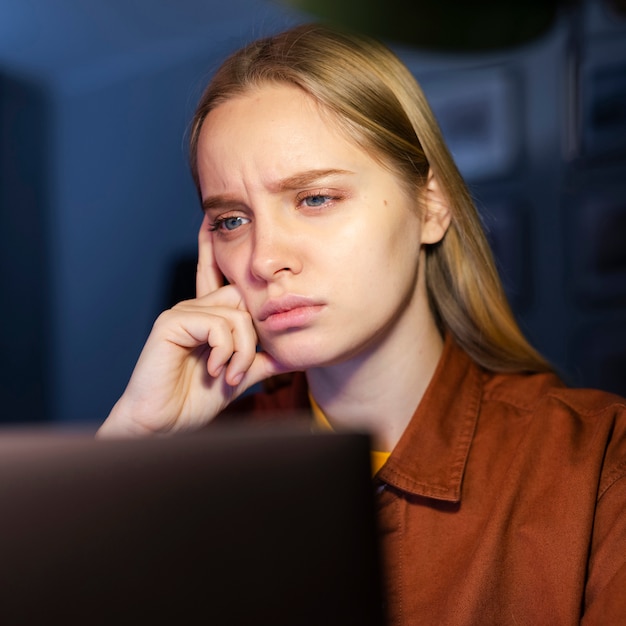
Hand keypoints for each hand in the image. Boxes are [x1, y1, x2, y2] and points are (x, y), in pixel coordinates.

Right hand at [97, 215, 285, 436]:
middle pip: (243, 299)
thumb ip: (260, 361)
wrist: (163, 424)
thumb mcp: (237, 376)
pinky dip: (224, 350)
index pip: (223, 278)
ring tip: (226, 375)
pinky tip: (213, 369)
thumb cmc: (195, 399)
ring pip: (235, 315)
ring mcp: (182, 313)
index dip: (218, 249)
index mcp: (208, 318)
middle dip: (250, 336)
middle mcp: (195, 309)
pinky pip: (216, 324)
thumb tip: (289, 354)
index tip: (214, 219)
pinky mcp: (170, 323)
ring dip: (240, 351)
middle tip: (238, 369)